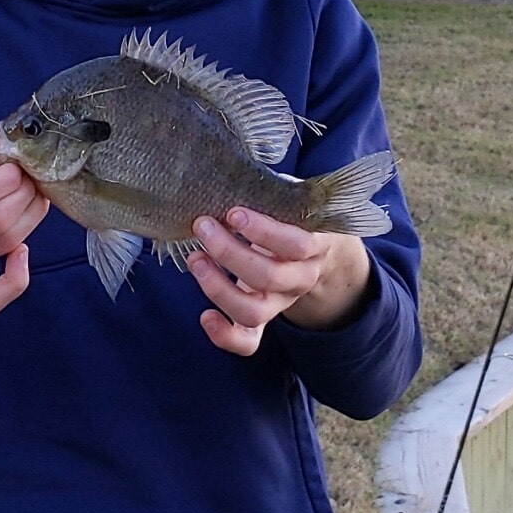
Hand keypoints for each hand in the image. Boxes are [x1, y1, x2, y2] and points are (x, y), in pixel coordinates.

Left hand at [188, 208, 371, 354]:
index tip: (233, 212)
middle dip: (229, 252)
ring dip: (219, 288)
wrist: (318, 251)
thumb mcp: (291, 197)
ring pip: (254, 311)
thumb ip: (272, 190)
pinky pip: (249, 342)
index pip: (295, 244)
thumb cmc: (292, 214)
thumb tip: (228, 170)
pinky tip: (204, 317)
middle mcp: (299, 278)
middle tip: (202, 225)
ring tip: (195, 259)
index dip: (263, 231)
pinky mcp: (264, 319)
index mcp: (313, 245)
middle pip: (268, 277)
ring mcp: (281, 302)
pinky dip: (225, 337)